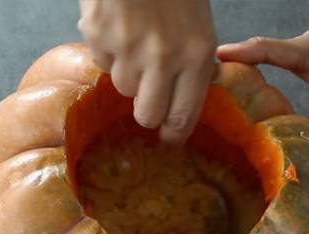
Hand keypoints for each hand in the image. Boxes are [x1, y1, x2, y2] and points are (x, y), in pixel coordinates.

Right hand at [78, 0, 216, 143]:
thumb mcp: (201, 21)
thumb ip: (202, 57)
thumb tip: (209, 83)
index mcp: (196, 55)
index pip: (184, 116)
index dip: (173, 134)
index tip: (168, 138)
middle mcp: (163, 59)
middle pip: (147, 116)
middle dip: (147, 111)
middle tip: (147, 98)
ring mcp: (128, 49)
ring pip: (122, 88)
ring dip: (128, 73)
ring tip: (135, 41)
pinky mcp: (98, 37)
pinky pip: (101, 62)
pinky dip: (108, 50)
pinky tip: (118, 26)